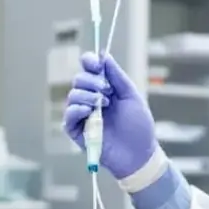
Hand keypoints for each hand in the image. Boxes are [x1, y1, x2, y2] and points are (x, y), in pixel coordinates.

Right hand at [64, 53, 158, 179]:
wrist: (139, 154)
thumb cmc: (138, 127)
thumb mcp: (131, 96)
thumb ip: (117, 76)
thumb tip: (104, 55)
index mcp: (104, 90)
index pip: (88, 70)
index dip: (89, 62)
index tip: (96, 63)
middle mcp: (91, 101)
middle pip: (78, 80)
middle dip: (91, 81)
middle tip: (108, 91)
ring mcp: (83, 116)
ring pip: (72, 95)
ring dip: (87, 95)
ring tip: (104, 104)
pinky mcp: (77, 132)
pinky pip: (69, 115)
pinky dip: (77, 109)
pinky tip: (89, 111)